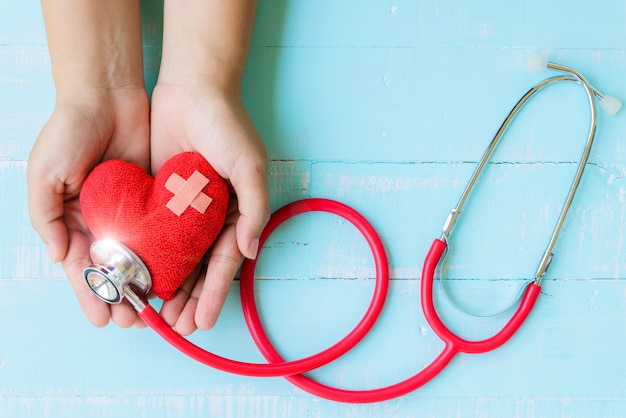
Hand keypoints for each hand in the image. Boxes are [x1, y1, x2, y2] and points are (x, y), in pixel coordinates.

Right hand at [27, 88, 149, 327]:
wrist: (107, 94)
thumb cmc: (68, 131)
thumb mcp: (44, 173)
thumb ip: (46, 217)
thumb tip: (59, 257)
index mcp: (71, 219)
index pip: (82, 267)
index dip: (90, 294)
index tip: (103, 318)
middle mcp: (101, 220)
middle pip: (112, 268)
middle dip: (121, 296)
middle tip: (134, 321)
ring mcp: (128, 210)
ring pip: (139, 256)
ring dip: (145, 282)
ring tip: (156, 308)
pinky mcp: (152, 198)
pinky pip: (160, 231)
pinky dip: (165, 254)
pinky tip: (175, 274)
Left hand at [150, 83, 269, 334]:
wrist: (193, 89)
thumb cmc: (227, 126)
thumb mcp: (249, 165)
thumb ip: (254, 208)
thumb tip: (250, 252)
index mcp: (236, 214)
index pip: (225, 263)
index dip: (213, 294)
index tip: (201, 321)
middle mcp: (211, 218)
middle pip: (199, 268)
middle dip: (189, 300)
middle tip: (175, 327)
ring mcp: (183, 211)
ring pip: (175, 259)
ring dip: (167, 288)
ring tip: (155, 317)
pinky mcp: (159, 200)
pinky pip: (153, 235)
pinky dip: (147, 260)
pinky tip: (137, 279)